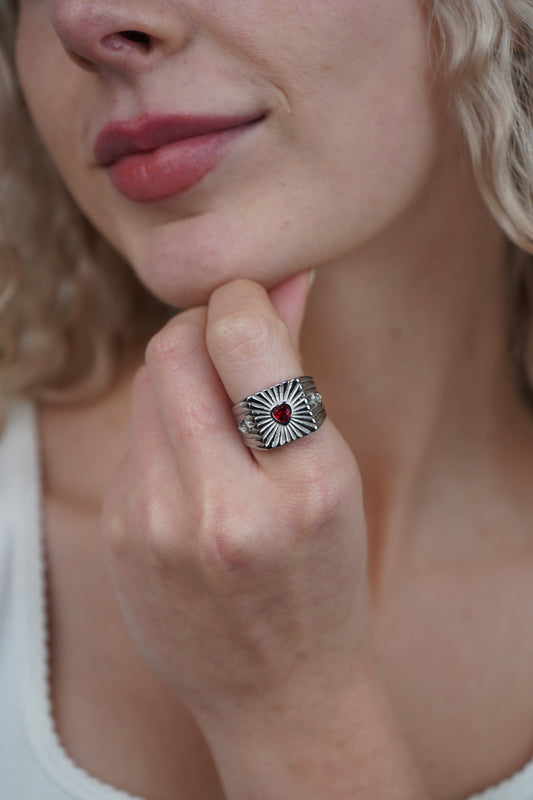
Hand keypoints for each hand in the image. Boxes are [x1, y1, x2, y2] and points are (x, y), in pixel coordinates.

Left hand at [101, 271, 370, 731]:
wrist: (277, 692)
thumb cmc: (322, 581)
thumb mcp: (337, 477)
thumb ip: (297, 370)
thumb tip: (283, 281)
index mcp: (304, 489)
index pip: (240, 338)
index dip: (241, 300)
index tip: (252, 306)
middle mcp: (222, 510)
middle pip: (170, 350)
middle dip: (201, 329)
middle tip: (231, 347)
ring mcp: (158, 528)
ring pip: (144, 387)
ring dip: (181, 379)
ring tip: (220, 419)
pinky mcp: (121, 536)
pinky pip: (134, 440)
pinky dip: (164, 432)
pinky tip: (195, 474)